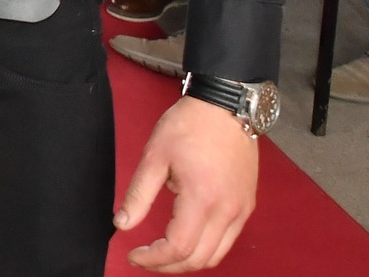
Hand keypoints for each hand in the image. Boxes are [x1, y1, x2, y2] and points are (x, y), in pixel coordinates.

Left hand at [115, 96, 257, 270]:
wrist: (226, 107)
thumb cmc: (189, 125)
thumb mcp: (154, 156)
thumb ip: (138, 195)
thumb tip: (122, 225)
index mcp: (203, 199)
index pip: (179, 248)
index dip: (153, 259)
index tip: (134, 255)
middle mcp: (228, 211)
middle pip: (199, 259)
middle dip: (168, 265)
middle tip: (144, 257)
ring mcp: (241, 210)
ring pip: (216, 255)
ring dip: (188, 260)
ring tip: (162, 252)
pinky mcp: (246, 205)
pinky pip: (227, 240)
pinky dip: (205, 248)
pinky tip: (185, 237)